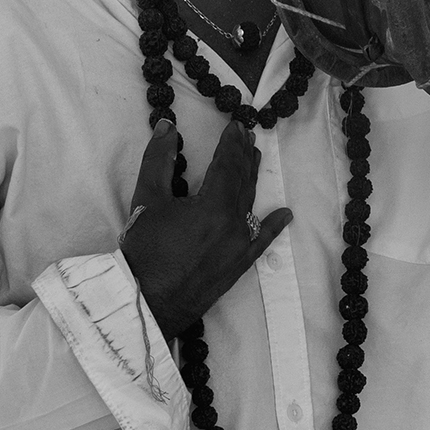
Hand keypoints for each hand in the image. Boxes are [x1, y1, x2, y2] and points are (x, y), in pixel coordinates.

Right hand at [120, 118, 292, 339]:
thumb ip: (159, 160)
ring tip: (255, 157)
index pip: (228, 166)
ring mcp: (240, 247)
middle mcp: (234, 225)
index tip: (236, 126)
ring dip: (253, 178)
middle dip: (244, 156)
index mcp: (214, 207)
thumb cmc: (143, 251)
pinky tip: (285, 214)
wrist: (144, 303)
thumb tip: (168, 126)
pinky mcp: (238, 266)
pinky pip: (261, 241)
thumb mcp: (146, 199)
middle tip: (247, 135)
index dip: (231, 144)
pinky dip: (273, 225)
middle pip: (243, 182)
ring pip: (251, 204)